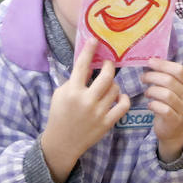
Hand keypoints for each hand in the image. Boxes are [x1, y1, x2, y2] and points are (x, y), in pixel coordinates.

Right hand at [40, 38, 129, 182]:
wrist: (62, 142)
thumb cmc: (59, 115)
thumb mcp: (60, 94)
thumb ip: (74, 80)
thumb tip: (89, 67)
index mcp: (72, 91)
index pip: (82, 65)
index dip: (89, 51)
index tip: (95, 40)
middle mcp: (86, 100)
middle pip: (106, 76)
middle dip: (110, 66)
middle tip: (109, 64)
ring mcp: (98, 112)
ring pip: (115, 89)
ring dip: (114, 84)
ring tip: (109, 85)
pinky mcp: (107, 123)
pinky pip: (123, 105)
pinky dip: (123, 98)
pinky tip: (119, 97)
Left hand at [142, 57, 182, 162]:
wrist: (173, 130)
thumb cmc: (170, 105)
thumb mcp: (173, 90)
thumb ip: (166, 76)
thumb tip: (151, 60)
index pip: (179, 70)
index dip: (163, 64)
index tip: (150, 62)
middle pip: (170, 81)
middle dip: (153, 76)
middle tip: (143, 77)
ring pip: (166, 94)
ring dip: (152, 91)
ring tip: (147, 93)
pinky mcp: (175, 120)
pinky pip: (163, 109)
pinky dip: (153, 105)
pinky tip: (150, 105)